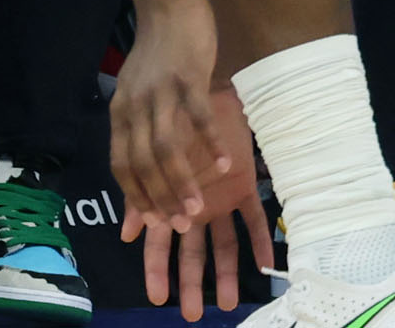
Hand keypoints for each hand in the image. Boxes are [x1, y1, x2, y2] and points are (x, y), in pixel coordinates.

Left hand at [110, 0, 235, 260]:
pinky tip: (226, 162)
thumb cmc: (157, 53)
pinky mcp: (188, 78)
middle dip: (161, 199)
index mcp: (120, 114)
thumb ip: (138, 131)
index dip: (137, 198)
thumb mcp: (138, 94)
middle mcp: (134, 107)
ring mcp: (160, 93)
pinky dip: (210, 144)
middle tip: (181, 224)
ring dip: (182, 181)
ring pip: (166, 149)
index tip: (155, 223)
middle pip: (143, 164)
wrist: (169, 2)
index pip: (123, 167)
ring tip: (198, 206)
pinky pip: (198, 118)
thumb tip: (146, 158)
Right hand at [130, 84, 271, 320]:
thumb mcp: (157, 161)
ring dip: (227, 272)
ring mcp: (221, 199)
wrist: (209, 90)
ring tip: (227, 303)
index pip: (161, 245)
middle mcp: (197, 207)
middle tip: (193, 315)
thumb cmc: (176, 122)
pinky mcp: (246, 187)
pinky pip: (255, 219)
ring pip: (224, 245)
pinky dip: (262, 241)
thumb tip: (128, 234)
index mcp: (172, 201)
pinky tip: (267, 263)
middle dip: (191, 283)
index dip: (158, 271)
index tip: (157, 298)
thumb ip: (142, 197)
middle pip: (192, 253)